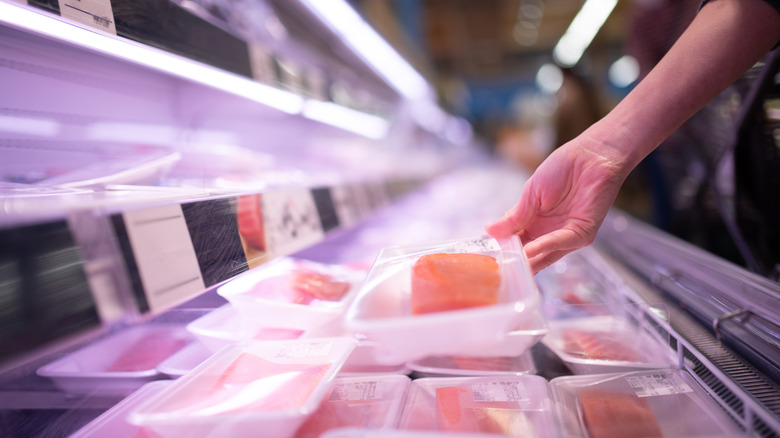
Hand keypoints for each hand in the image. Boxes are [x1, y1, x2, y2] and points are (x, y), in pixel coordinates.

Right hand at [486, 130, 627, 273]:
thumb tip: (489, 232)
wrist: (591, 155)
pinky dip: (545, 247)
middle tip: (497, 270)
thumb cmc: (562, 169)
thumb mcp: (531, 194)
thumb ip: (514, 216)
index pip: (516, 243)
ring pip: (545, 254)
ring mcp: (566, 235)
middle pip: (530, 255)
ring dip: (528, 260)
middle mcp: (550, 233)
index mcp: (535, 223)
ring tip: (510, 264)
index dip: (503, 250)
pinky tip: (529, 249)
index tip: (488, 258)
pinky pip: (562, 243)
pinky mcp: (583, 232)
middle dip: (515, 262)